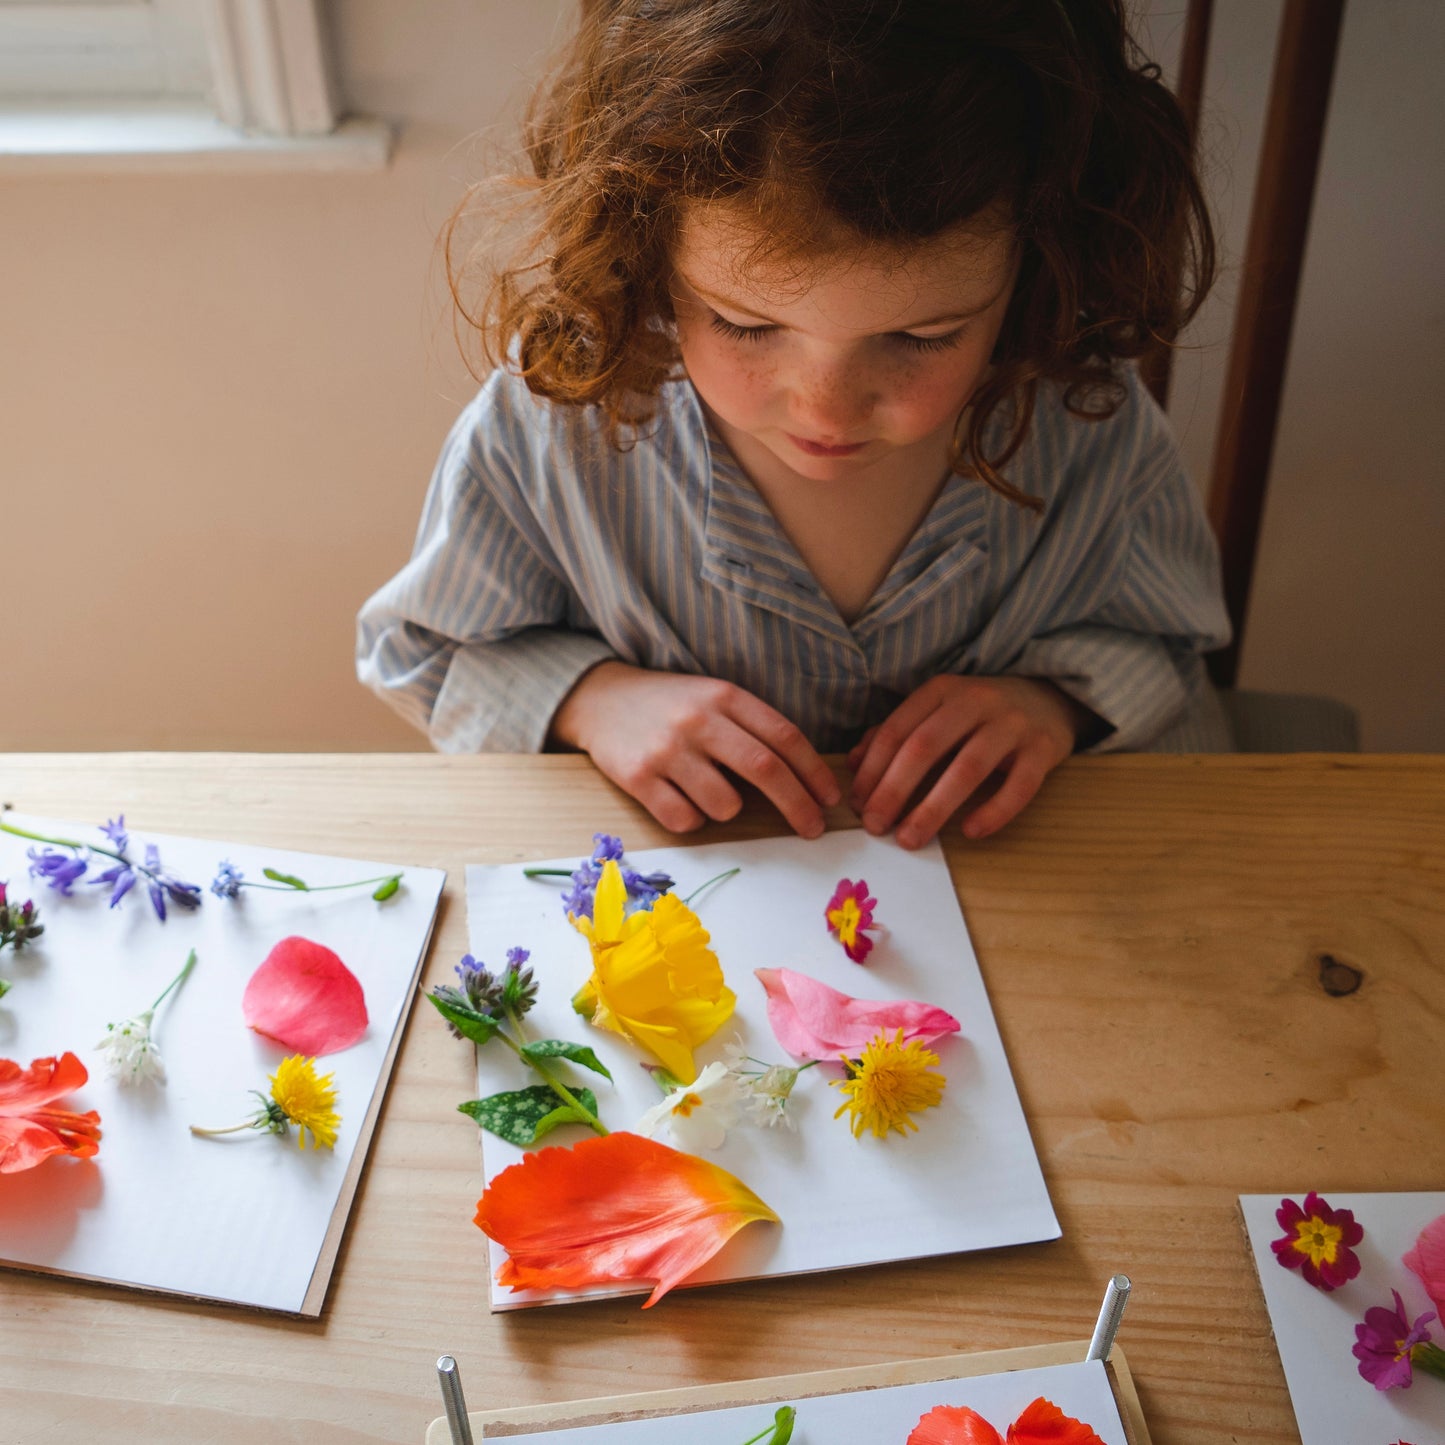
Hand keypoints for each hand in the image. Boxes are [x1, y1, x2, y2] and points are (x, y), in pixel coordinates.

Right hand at [550, 662, 840, 836]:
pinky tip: (678, 797)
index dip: (815, 772)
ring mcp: (667, 749)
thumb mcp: (713, 699)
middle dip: (798, 805)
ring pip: (726, 804)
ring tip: (707, 790)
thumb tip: (803, 780)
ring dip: (728, 809)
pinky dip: (692, 819)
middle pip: (766, 770)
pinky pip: (685, 820)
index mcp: (724, 696)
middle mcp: (698, 719)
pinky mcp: (638, 778)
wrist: (601, 700)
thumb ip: (752, 729)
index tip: (830, 799)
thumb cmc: (671, 706)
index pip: (784, 736)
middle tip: (813, 829)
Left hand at [847, 675, 1089, 847]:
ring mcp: (1012, 723)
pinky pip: (1019, 785)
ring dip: (934, 807)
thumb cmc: (980, 714)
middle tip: (875, 826)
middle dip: (894, 790)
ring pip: (967, 767)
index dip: (872, 770)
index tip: (856, 805)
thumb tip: (853, 763)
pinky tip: (971, 832)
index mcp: (942, 691)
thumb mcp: (937, 711)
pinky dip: (994, 810)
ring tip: (911, 839)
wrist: (1049, 698)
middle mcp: (975, 700)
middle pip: (925, 747)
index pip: (897, 731)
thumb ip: (897, 733)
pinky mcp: (1044, 747)